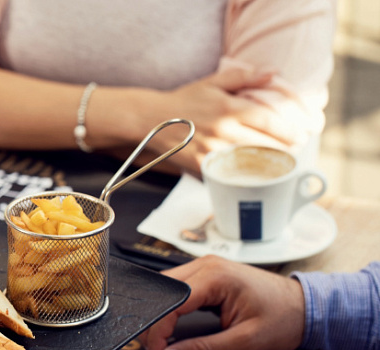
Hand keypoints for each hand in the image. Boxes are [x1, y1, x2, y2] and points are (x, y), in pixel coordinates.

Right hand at [128, 67, 304, 174]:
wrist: (150, 119)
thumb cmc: (184, 100)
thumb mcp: (212, 83)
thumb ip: (244, 77)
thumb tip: (272, 72)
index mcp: (228, 108)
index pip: (268, 120)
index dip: (288, 130)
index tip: (300, 135)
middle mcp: (222, 130)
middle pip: (263, 144)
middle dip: (283, 149)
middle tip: (294, 150)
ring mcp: (211, 150)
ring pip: (248, 161)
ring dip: (267, 164)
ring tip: (279, 163)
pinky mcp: (200, 165)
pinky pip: (227, 173)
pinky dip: (242, 175)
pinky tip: (252, 175)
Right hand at [141, 255, 305, 349]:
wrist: (309, 308)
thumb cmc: (285, 320)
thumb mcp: (245, 343)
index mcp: (216, 277)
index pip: (169, 303)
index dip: (157, 333)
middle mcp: (207, 266)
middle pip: (161, 293)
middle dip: (154, 326)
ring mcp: (206, 268)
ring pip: (165, 291)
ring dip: (160, 317)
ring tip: (163, 344)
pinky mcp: (208, 276)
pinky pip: (178, 291)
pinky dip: (171, 310)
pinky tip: (172, 328)